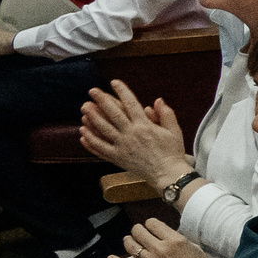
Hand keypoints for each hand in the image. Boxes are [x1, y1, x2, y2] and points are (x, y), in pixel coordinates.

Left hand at [78, 79, 192, 182]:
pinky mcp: (118, 158)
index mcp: (145, 126)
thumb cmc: (173, 153)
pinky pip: (100, 149)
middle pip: (113, 114)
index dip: (122, 91)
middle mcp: (131, 135)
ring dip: (92, 117)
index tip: (114, 82)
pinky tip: (83, 133)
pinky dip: (90, 141)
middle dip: (102, 100)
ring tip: (84, 108)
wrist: (168, 175)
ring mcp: (122, 147)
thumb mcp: (174, 131)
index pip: (131, 104)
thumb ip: (166, 114)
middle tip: (92, 91)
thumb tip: (157, 100)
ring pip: (103, 129)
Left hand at [109, 217, 220, 257]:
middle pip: (138, 231)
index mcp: (174, 240)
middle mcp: (160, 249)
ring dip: (129, 240)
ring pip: (130, 245)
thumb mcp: (195, 248)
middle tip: (142, 233)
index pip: (152, 223)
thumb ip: (179, 240)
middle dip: (139, 230)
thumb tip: (169, 236)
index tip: (153, 227)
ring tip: (131, 241)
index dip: (152, 223)